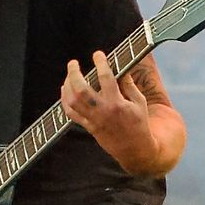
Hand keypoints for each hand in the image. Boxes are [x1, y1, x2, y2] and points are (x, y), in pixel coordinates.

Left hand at [61, 50, 158, 174]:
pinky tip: (65, 90)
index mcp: (117, 103)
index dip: (100, 63)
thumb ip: (130, 85)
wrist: (134, 150)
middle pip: (81, 90)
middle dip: (74, 74)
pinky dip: (65, 100)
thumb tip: (121, 70)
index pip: (106, 78)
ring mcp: (93, 120)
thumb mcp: (140, 103)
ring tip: (70, 75)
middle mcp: (102, 111)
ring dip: (67, 85)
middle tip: (73, 63)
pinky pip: (71, 113)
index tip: (98, 54)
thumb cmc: (139, 124)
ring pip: (72, 101)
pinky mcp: (88, 127)